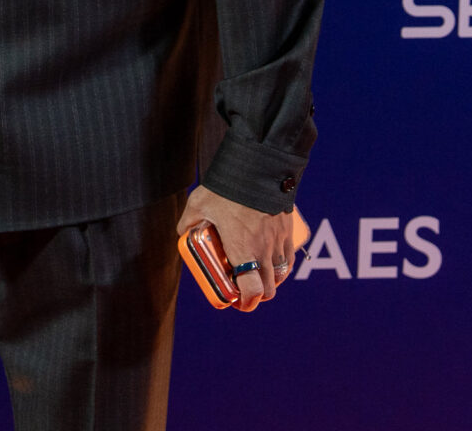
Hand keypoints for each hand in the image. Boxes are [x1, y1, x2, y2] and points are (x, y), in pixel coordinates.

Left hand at [177, 186, 300, 312]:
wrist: (257, 167)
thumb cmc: (227, 189)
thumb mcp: (198, 205)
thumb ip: (189, 222)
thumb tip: (183, 233)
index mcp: (243, 250)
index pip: (252, 290)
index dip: (248, 303)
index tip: (239, 303)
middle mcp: (264, 250)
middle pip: (269, 289)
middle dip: (258, 295)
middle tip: (245, 290)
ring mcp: (278, 241)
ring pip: (281, 275)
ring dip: (271, 281)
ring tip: (257, 275)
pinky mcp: (288, 230)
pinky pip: (288, 257)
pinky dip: (282, 266)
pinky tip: (271, 259)